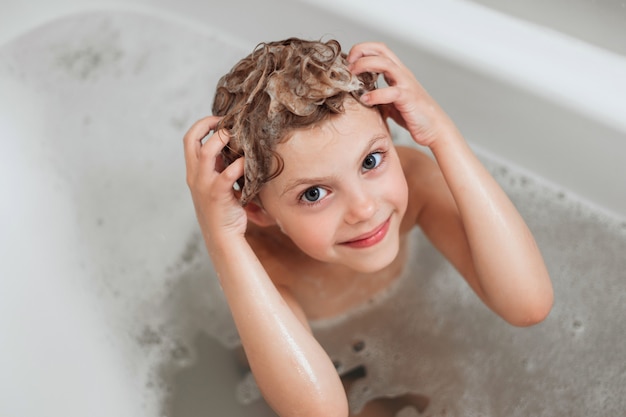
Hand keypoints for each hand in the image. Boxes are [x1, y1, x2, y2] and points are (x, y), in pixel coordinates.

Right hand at [183, 116, 246, 243]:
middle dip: (207, 124)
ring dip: (221, 139)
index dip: (202, 125)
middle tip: (225, 121)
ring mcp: (204, 184)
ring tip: (235, 136)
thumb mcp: (217, 185)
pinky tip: (248, 163)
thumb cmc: (224, 211)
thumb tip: (237, 149)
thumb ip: (221, 168)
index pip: (189, 139)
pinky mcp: (218, 194)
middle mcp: (195, 175)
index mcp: (194, 172)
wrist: (222, 237)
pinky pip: (227, 173)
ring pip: (206, 151)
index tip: (219, 121)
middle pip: (191, 139)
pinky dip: (239, 164)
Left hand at [347, 42, 453, 147]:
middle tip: (347, 65)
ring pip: (385, 64)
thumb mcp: (390, 103)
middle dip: (361, 52)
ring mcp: (406, 84)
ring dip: (365, 66)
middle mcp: (402, 74)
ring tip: (353, 76)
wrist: (434, 128)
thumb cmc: (413, 115)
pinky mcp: (408, 98)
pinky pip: (391, 92)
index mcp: (397, 72)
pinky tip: (366, 100)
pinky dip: (376, 94)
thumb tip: (358, 98)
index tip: (349, 62)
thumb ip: (377, 97)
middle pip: (381, 50)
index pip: (379, 50)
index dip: (362, 50)